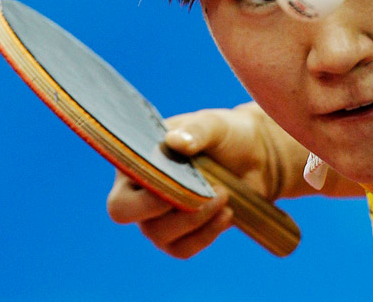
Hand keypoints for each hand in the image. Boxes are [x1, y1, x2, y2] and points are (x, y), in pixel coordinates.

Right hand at [105, 103, 299, 257]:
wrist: (254, 156)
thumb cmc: (226, 135)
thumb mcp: (215, 124)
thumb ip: (196, 129)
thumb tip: (175, 141)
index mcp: (136, 159)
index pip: (118, 185)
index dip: (143, 192)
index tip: (181, 180)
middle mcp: (139, 190)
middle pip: (125, 214)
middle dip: (165, 205)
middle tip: (204, 194)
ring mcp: (157, 216)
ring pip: (159, 234)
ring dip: (195, 219)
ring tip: (224, 194)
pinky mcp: (180, 234)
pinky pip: (182, 248)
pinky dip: (206, 234)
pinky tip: (227, 213)